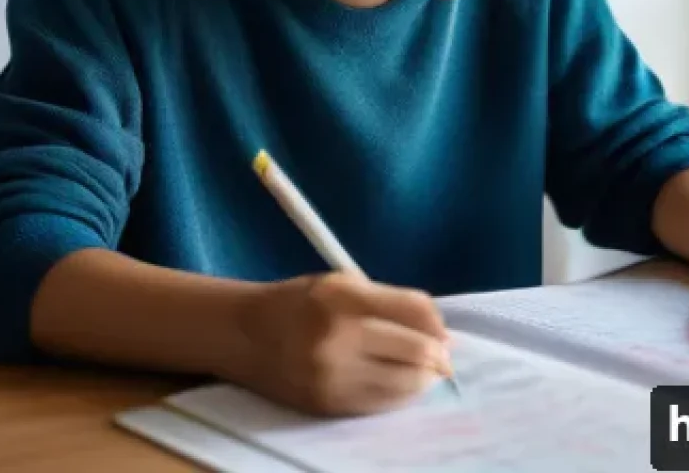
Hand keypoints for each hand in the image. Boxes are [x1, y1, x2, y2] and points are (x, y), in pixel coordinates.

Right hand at [234, 271, 452, 416]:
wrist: (242, 334)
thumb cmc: (299, 302)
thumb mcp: (343, 284)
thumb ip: (391, 302)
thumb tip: (439, 329)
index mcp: (345, 298)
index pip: (413, 310)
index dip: (437, 325)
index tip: (445, 333)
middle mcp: (340, 338)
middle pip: (415, 351)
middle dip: (438, 356)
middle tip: (443, 357)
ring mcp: (332, 376)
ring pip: (403, 384)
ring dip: (423, 379)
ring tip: (425, 373)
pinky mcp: (326, 405)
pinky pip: (379, 404)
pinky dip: (399, 396)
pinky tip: (400, 385)